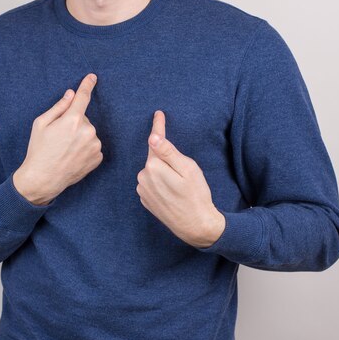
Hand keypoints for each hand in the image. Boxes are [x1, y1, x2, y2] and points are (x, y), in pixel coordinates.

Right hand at [13, 73, 103, 204]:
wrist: (44, 178)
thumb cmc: (39, 150)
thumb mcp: (41, 124)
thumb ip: (58, 107)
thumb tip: (71, 94)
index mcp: (72, 120)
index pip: (83, 97)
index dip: (87, 85)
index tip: (92, 77)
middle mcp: (87, 131)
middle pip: (82, 118)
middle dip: (73, 123)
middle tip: (59, 137)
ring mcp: (94, 145)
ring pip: (88, 133)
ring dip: (80, 136)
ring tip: (65, 149)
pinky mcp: (98, 157)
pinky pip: (92, 145)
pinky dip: (85, 148)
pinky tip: (73, 156)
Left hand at [136, 110, 225, 247]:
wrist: (195, 226)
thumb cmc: (196, 195)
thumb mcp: (188, 169)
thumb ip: (169, 152)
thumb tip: (152, 137)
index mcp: (153, 166)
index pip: (155, 141)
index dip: (158, 127)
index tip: (158, 114)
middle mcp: (143, 177)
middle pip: (155, 158)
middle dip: (166, 159)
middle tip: (184, 172)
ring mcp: (142, 190)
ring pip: (153, 171)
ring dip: (164, 173)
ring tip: (180, 186)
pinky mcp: (145, 200)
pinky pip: (151, 184)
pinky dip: (160, 183)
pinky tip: (172, 193)